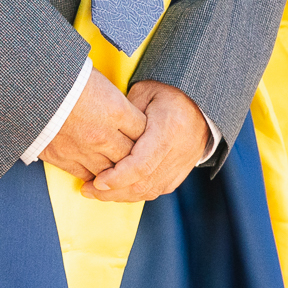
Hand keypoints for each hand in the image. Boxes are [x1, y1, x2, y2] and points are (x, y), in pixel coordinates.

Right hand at [40, 70, 145, 181]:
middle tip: (136, 154)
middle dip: (135, 156)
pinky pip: (86, 175)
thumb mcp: (97, 79)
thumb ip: (114, 99)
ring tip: (119, 168)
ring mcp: (84, 150)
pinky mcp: (64, 159)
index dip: (146, 132)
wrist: (29, 87)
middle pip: (131, 155)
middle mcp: (104, 134)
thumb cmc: (64, 76)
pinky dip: (94, 176)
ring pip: (111, 172)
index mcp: (116, 110)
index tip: (144, 131)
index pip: (144, 130)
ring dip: (115, 171)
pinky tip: (97, 173)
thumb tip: (123, 108)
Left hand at [84, 81, 209, 202]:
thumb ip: (125, 117)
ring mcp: (183, 164)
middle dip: (112, 192)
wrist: (200, 100)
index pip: (141, 164)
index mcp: (169, 128)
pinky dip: (136, 193)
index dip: (117, 177)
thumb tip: (104, 141)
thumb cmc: (167, 92)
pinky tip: (118, 190)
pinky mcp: (182, 171)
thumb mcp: (144, 93)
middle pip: (143, 183)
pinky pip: (157, 190)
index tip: (96, 181)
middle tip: (88, 190)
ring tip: (98, 192)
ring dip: (122, 196)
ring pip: (150, 191)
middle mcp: (179, 150)